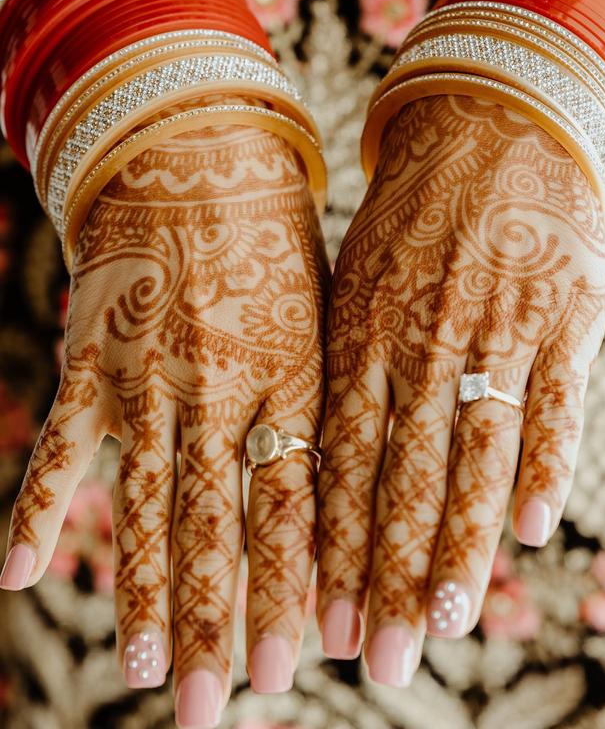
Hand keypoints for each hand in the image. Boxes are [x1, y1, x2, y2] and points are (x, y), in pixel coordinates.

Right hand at [1, 113, 328, 724]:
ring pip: (145, 501)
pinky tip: (16, 577)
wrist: (193, 150)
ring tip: (150, 673)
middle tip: (222, 708)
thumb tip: (352, 487)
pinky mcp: (90, 357)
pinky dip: (41, 507)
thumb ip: (328, 393)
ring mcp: (147, 374)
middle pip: (219, 522)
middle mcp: (218, 384)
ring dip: (146, 591)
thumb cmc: (272, 234)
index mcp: (289, 372)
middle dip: (223, 619)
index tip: (302, 663)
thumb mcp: (324, 306)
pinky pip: (63, 444)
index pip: (295, 499)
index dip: (296, 584)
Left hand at [317, 94, 604, 684]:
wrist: (492, 124)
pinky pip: (553, 400)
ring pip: (474, 454)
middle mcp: (423, 338)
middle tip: (379, 659)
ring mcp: (495, 327)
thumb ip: (349, 363)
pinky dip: (541, 465)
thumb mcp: (358, 275)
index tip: (323, 624)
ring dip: (458, 543)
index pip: (343, 459)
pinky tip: (528, 529)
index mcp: (364, 330)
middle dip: (389, 573)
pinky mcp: (562, 314)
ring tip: (446, 621)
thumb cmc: (414, 215)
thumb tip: (329, 464)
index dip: (333, 545)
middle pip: (403, 475)